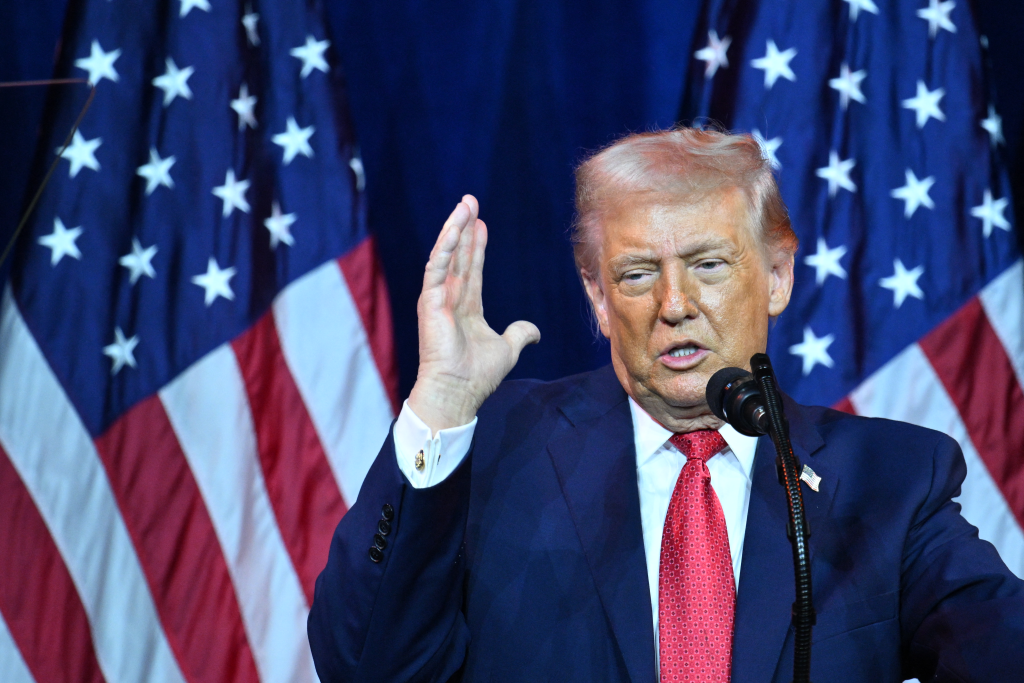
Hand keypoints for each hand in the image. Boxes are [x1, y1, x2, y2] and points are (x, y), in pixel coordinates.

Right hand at [407, 195, 540, 432]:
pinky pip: (436, 268)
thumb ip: (519, 334)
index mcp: (466, 307)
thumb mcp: (507, 349)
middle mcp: (449, 299)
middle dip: (464, 227)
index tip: (483, 223)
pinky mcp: (429, 302)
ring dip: (454, 229)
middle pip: (458, 255)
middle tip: (470, 201)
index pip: (471, 268)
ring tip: (464, 205)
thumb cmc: (476, 375)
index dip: (477, 246)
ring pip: (446, 256)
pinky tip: (454, 228)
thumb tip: (535, 331)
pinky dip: (445, 248)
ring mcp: (437, 299)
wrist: (457, 391)